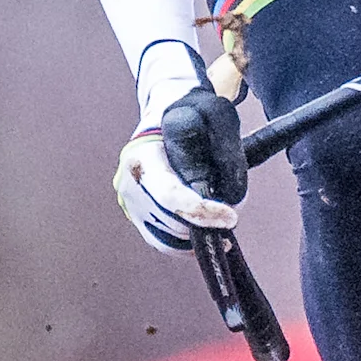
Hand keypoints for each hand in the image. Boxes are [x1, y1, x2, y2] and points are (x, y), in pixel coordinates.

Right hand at [110, 46, 238, 253]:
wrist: (161, 122)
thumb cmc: (189, 116)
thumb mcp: (212, 117)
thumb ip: (226, 150)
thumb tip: (232, 196)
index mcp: (142, 157)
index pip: (168, 194)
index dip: (201, 211)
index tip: (231, 216)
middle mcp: (128, 182)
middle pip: (171, 221)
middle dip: (206, 222)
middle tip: (230, 215)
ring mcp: (129, 202)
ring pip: (168, 236)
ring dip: (198, 233)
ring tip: (219, 219)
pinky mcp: (135, 216)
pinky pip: (162, 242)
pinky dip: (186, 245)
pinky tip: (205, 233)